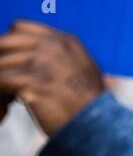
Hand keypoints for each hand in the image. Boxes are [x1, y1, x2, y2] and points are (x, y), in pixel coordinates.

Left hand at [0, 21, 104, 135]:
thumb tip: (33, 57)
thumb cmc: (89, 106)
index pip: (20, 27)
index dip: (11, 45)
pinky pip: (0, 80)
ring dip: (2, 79)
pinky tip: (8, 105)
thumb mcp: (83, 71)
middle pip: (5, 41)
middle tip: (8, 80)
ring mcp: (42, 61)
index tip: (12, 62)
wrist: (99, 127)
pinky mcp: (31, 80)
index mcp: (65, 40)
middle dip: (2, 61)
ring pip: (0, 62)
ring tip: (9, 96)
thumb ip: (60, 57)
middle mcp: (53, 46)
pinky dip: (0, 94)